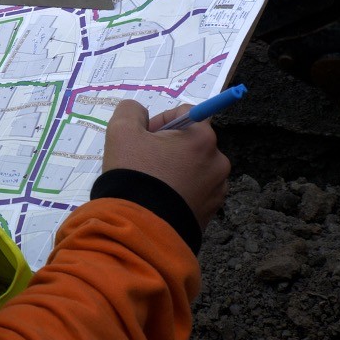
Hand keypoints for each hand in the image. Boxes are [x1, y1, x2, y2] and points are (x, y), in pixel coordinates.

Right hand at [102, 100, 230, 228]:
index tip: (143, 138)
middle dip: (167, 146)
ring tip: (151, 184)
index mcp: (202, 138)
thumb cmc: (134, 174)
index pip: (185, 113)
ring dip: (175, 168)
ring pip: (194, 166)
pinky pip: (196, 190)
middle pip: (191, 141)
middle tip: (143, 161)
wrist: (140, 228)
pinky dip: (180, 189)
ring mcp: (218, 188)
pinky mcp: (212, 211)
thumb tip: (139, 111)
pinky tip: (160, 199)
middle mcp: (218, 161)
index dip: (160, 121)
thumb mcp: (121, 132)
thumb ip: (130, 111)